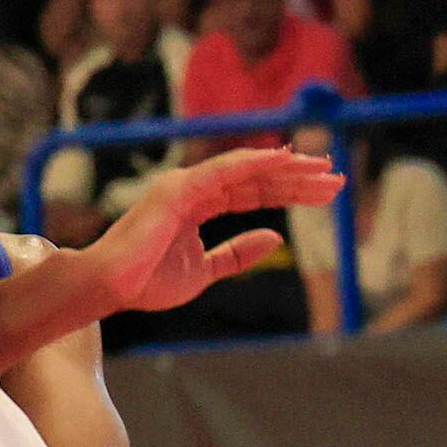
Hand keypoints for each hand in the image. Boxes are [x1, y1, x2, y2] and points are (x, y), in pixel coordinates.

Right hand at [77, 148, 340, 313]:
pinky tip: (285, 160)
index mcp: (197, 204)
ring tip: (322, 171)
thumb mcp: (206, 271)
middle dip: (297, 178)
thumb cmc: (147, 281)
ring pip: (247, 170)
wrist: (110, 286)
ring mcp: (186, 184)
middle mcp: (193, 187)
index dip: (287, 191)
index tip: (323, 193)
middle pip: (256, 178)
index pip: (252, 192)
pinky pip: (225, 171)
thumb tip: (276, 237)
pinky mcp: (180, 189)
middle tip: (336, 179)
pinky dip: (256, 163)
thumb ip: (238, 253)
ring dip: (287, 169)